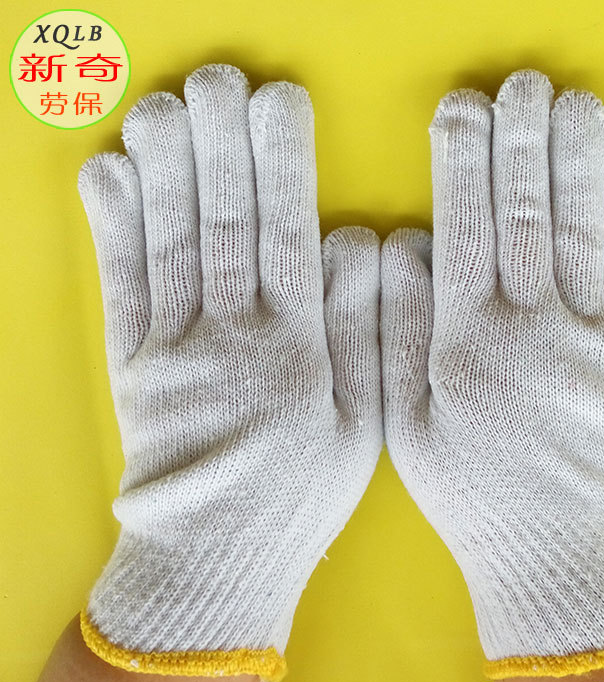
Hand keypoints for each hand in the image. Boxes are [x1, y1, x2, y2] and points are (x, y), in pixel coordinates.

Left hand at [78, 64, 380, 679]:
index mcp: (291, 348)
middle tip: (219, 80)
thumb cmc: (299, 492)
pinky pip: (122, 286)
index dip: (280, 164)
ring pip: (169, 242)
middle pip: (223, 222)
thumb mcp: (362, 424)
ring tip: (165, 105)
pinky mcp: (132, 364)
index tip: (281, 104)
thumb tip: (365, 247)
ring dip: (166, 166)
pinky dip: (114, 227)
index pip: (286, 235)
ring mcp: (172, 347)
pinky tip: (112, 172)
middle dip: (220, 143)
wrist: (215, 554)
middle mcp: (228, 336)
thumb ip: (366, 333)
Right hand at [382, 70, 603, 677]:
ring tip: (568, 100)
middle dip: (519, 140)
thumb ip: (397, 333)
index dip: (462, 163)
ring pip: (579, 224)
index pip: (465, 230)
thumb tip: (399, 251)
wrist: (559, 543)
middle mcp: (532, 326)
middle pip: (524, 212)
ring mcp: (590, 333)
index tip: (458, 111)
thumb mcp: (406, 422)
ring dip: (574, 153)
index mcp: (468, 342)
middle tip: (516, 86)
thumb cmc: (473, 488)